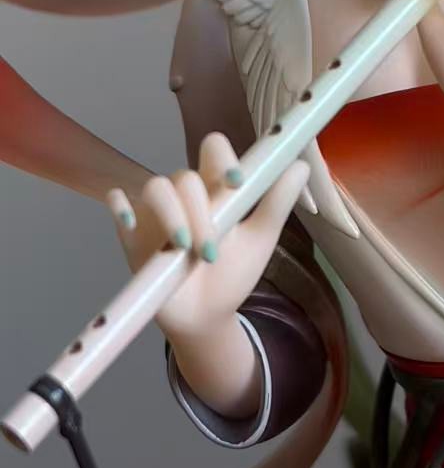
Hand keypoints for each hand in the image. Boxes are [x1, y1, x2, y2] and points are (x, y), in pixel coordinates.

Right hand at [106, 132, 309, 342]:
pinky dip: (121, 207)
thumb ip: (277, 203)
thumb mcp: (260, 240)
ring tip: (185, 248)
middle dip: (200, 213)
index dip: (223, 158)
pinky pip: (118, 206)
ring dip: (171, 216)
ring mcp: (156, 212)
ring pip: (155, 188)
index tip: (238, 181)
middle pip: (184, 176)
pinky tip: (130, 220)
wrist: (206, 316)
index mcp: (217, 187)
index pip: (214, 150)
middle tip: (212, 251)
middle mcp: (185, 194)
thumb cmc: (234, 273)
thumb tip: (301, 165)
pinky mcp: (132, 232)